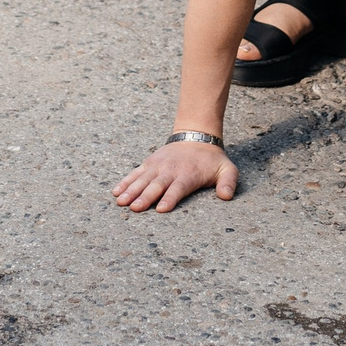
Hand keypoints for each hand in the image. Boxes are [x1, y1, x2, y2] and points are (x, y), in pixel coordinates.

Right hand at [112, 140, 237, 211]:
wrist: (196, 136)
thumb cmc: (212, 160)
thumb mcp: (227, 169)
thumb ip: (228, 182)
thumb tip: (226, 196)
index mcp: (188, 174)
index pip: (179, 188)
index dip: (170, 198)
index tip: (161, 209)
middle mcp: (171, 170)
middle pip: (157, 185)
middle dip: (145, 197)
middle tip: (135, 208)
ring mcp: (158, 166)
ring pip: (143, 179)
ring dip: (131, 190)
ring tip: (121, 201)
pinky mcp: (150, 163)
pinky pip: (135, 173)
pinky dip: (125, 181)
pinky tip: (116, 191)